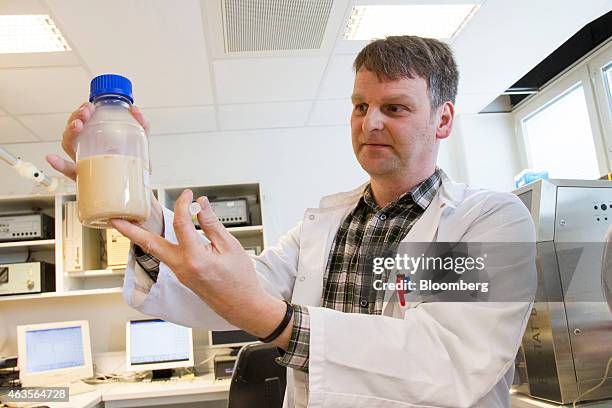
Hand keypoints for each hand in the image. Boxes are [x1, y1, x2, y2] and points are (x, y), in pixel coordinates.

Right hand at [45, 101, 149, 180]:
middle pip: (73, 130)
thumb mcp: (140, 144)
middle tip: (86, 113)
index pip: (83, 122)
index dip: (82, 112)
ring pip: (68, 145)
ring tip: (77, 126)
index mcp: (95, 140)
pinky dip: (58, 164)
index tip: (89, 106)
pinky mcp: (84, 178)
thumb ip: (142, 126)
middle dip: (76, 117)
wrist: (138, 189)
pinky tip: (52, 158)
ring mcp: (83, 162)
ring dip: (69, 132)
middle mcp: (86, 149)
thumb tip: (135, 109)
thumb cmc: (134, 166)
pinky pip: (67, 171)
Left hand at [110, 189, 289, 345]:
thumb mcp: (230, 247)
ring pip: (154, 252)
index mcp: (194, 259)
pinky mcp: (182, 277)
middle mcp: (181, 268)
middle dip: (129, 231)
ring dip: (140, 237)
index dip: (183, 204)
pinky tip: (157, 236)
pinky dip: (157, 244)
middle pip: (149, 245)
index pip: (180, 224)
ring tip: (128, 224)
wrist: (242, 306)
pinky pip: (165, 257)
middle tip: (113, 219)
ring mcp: (179, 274)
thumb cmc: (241, 280)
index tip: (188, 195)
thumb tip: (200, 205)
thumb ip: (211, 224)